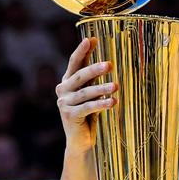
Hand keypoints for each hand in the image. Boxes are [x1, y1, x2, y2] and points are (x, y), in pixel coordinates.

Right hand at [55, 38, 117, 153]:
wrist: (81, 140)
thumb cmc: (89, 114)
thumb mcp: (91, 93)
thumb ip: (93, 79)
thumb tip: (107, 60)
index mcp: (67, 82)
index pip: (74, 63)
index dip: (82, 51)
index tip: (91, 39)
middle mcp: (62, 90)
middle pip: (80, 76)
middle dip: (95, 69)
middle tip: (110, 64)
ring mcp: (64, 103)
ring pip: (85, 92)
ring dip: (101, 88)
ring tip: (116, 85)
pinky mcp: (70, 116)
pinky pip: (88, 107)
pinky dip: (101, 104)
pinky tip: (113, 102)